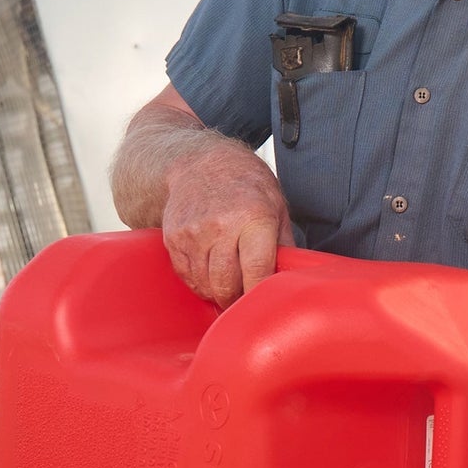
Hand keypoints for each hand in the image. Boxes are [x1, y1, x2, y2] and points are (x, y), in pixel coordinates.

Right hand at [160, 140, 293, 306]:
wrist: (200, 162)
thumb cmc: (246, 184)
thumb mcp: (277, 206)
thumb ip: (285, 244)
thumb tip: (293, 278)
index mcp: (253, 218)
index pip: (256, 273)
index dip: (259, 294)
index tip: (264, 305)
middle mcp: (220, 226)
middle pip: (227, 285)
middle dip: (238, 300)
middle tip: (246, 301)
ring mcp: (193, 233)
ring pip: (205, 285)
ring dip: (218, 294)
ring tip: (230, 288)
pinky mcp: (174, 238)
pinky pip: (187, 276)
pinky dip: (200, 283)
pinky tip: (211, 276)